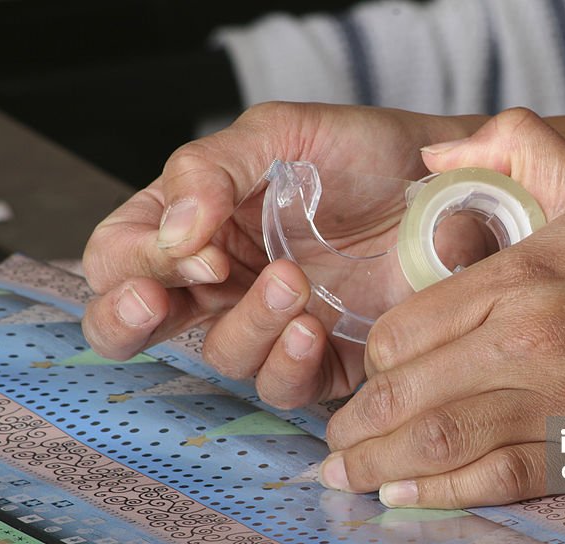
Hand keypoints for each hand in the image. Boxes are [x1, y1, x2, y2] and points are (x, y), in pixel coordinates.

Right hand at [82, 103, 478, 406]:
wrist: (444, 183)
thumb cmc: (363, 152)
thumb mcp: (281, 134)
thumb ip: (213, 169)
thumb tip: (174, 231)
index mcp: (196, 224)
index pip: (120, 256)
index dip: (135, 264)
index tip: (195, 250)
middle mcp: (222, 281)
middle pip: (134, 324)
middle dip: (128, 321)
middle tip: (157, 302)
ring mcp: (270, 324)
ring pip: (220, 357)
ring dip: (247, 325)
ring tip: (293, 282)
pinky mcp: (322, 359)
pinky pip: (282, 387)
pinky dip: (288, 364)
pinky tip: (313, 326)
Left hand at [320, 108, 564, 507]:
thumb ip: (519, 148)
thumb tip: (440, 153)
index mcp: (524, 275)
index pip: (408, 327)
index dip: (375, 359)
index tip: (368, 374)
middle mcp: (532, 340)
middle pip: (409, 390)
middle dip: (357, 423)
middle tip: (334, 441)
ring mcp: (559, 402)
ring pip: (440, 440)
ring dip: (379, 465)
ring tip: (348, 476)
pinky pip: (495, 480)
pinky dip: (440, 495)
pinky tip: (405, 499)